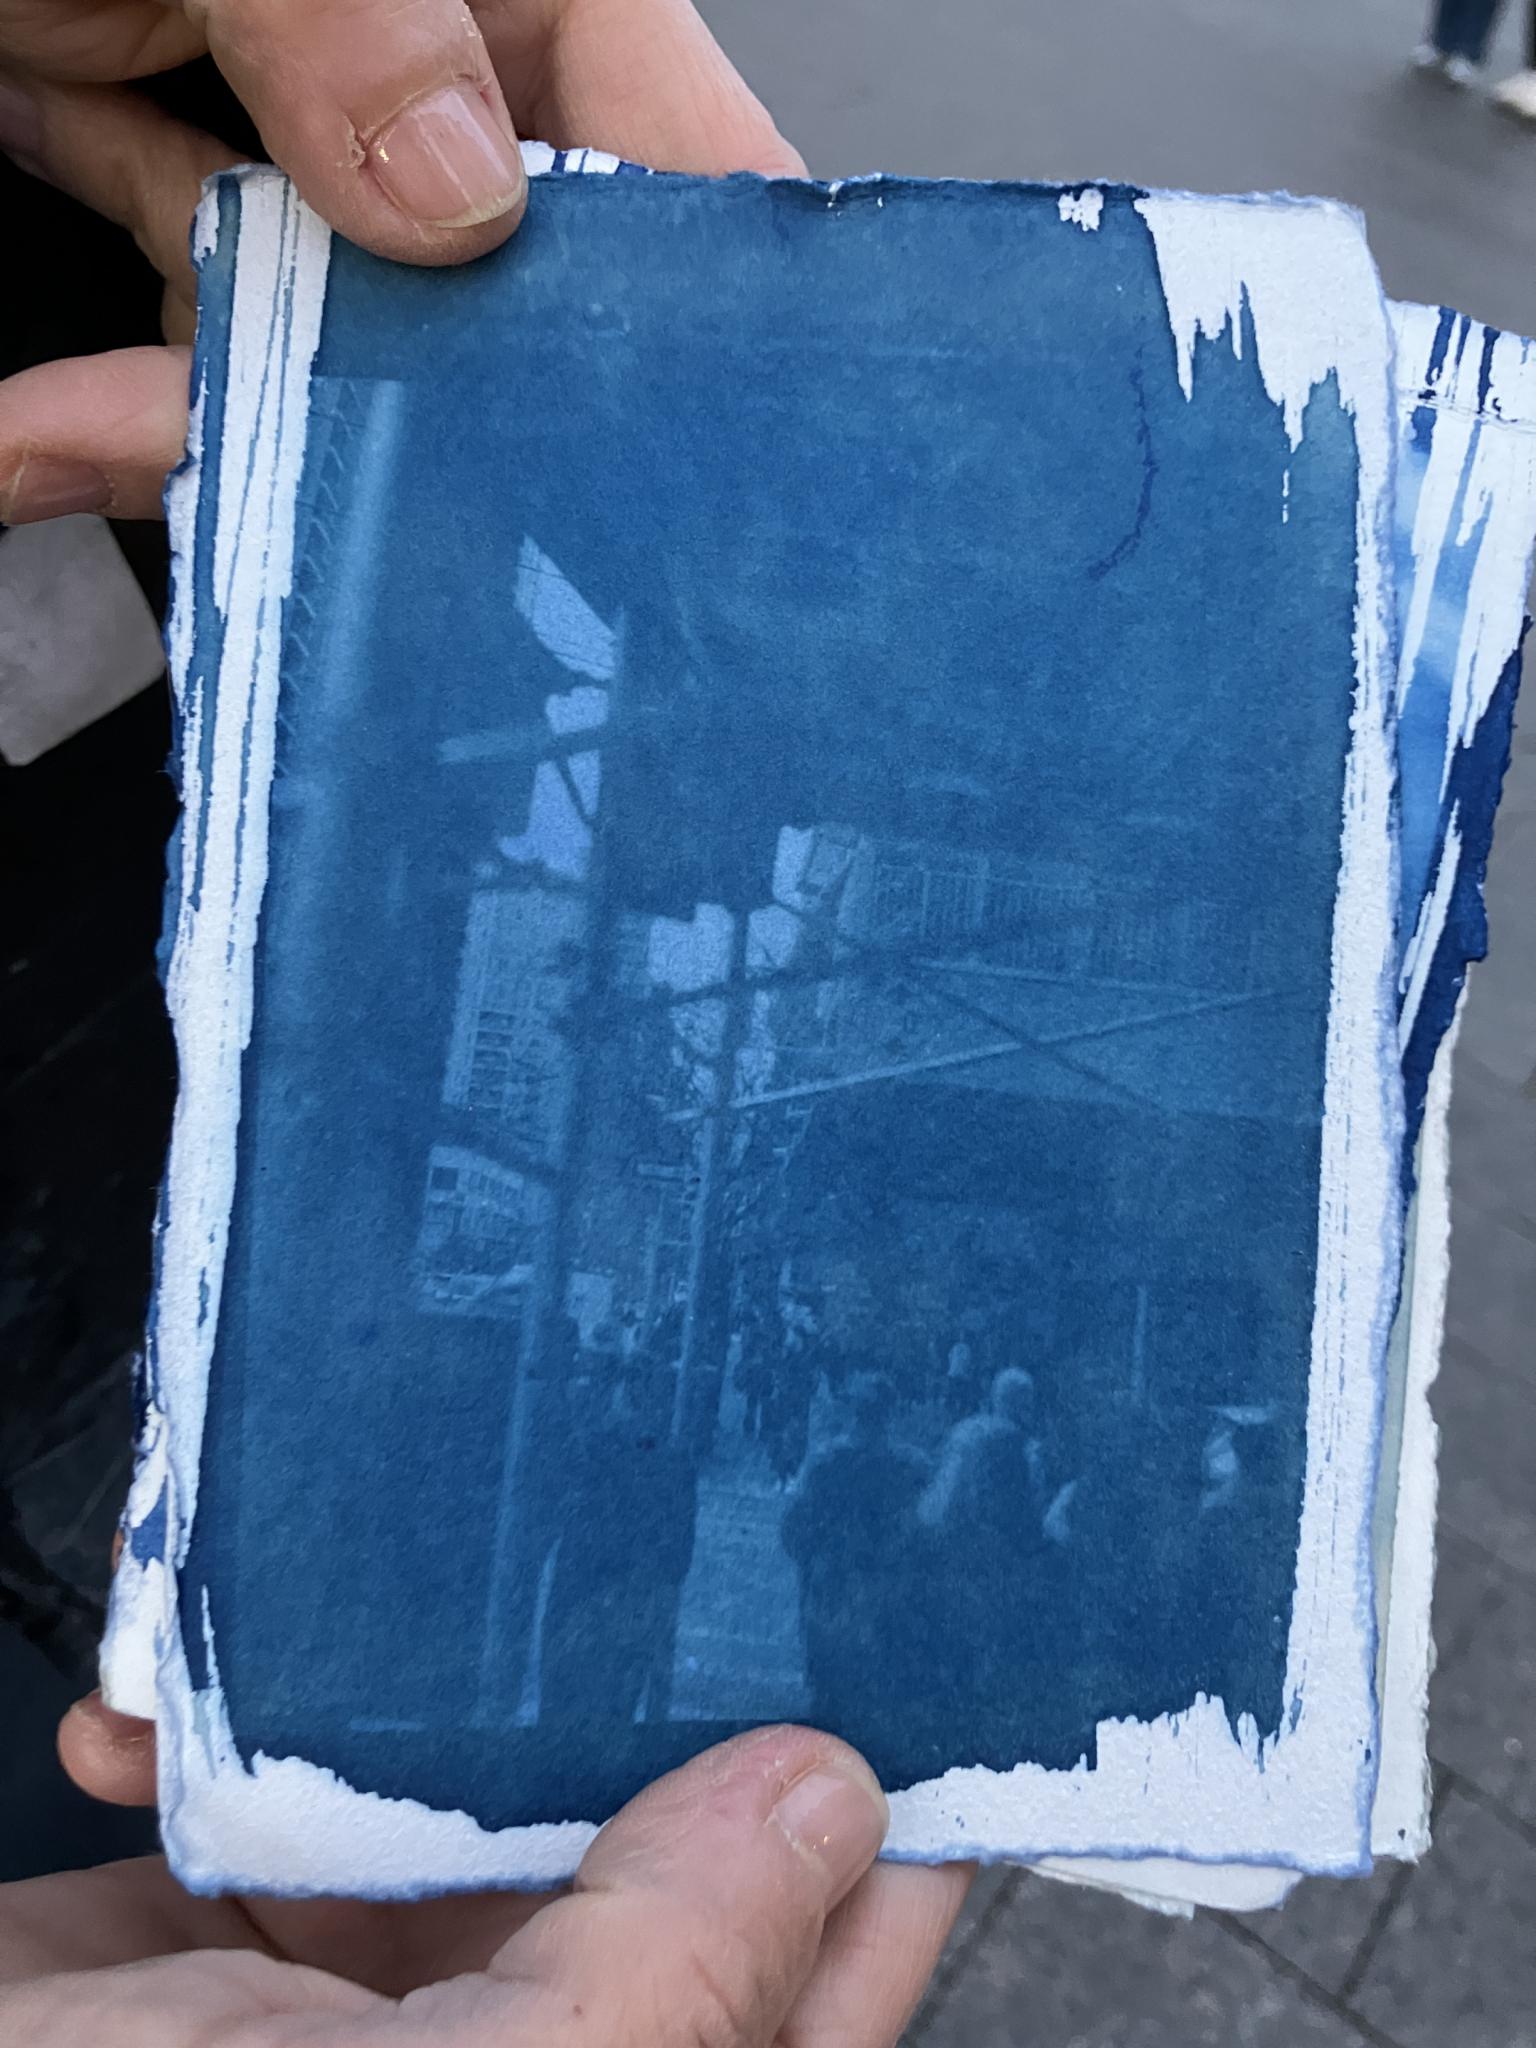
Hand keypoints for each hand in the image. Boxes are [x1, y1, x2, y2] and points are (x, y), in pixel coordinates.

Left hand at [0, 0, 803, 523]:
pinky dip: (114, 392)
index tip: (657, 458)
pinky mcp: (193, 172)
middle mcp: (438, 58)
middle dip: (428, 415)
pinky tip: (45, 434)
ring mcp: (316, 129)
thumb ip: (351, 14)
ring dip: (221, 420)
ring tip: (110, 449)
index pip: (669, 156)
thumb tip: (459, 199)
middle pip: (508, 297)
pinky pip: (196, 315)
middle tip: (378, 503)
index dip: (692, 318)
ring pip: (338, 339)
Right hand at [0, 1696, 968, 2045]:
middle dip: (629, 1710)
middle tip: (661, 1546)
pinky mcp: (216, 1974)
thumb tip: (826, 1807)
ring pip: (459, 1808)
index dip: (874, 1832)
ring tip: (389, 1610)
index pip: (801, 1983)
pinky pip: (272, 1817)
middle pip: (631, 1865)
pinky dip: (211, 1746)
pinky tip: (154, 1726)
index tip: (899, 1649)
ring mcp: (358, 2026)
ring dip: (404, 1704)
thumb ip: (656, 1981)